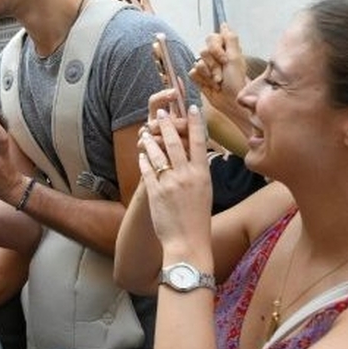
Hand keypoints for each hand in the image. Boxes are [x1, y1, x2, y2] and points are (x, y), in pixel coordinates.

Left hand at [138, 106, 211, 252]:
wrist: (187, 241)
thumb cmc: (198, 219)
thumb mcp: (206, 191)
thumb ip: (199, 172)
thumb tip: (196, 156)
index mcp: (202, 174)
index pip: (200, 141)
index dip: (195, 122)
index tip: (191, 106)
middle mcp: (187, 175)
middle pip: (176, 142)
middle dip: (166, 124)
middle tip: (160, 112)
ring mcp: (169, 183)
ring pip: (158, 154)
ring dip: (150, 140)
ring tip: (144, 131)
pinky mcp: (155, 192)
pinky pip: (147, 170)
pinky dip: (143, 160)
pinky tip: (141, 154)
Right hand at [189, 23, 248, 105]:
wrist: (230, 100)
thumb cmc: (236, 81)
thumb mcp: (235, 58)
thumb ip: (230, 39)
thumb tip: (224, 24)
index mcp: (225, 49)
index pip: (212, 38)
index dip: (216, 49)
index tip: (225, 60)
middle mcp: (215, 56)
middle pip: (203, 51)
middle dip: (213, 65)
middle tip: (221, 75)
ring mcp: (206, 67)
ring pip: (198, 63)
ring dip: (208, 75)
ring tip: (217, 82)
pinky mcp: (199, 77)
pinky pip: (192, 73)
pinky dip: (201, 80)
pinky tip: (209, 85)